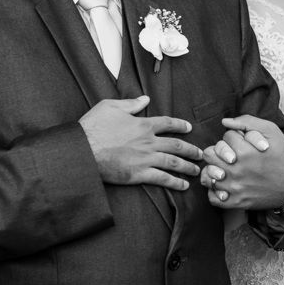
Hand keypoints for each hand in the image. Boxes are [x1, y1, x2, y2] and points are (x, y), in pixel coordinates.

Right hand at [79, 95, 200, 189]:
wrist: (82, 150)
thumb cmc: (93, 127)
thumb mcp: (110, 107)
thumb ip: (130, 103)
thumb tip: (145, 99)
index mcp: (143, 125)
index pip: (168, 123)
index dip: (180, 125)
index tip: (189, 128)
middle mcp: (148, 141)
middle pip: (177, 145)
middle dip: (191, 149)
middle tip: (201, 154)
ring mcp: (145, 158)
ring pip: (174, 162)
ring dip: (188, 166)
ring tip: (197, 170)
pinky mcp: (139, 174)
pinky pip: (162, 178)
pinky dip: (174, 183)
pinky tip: (183, 186)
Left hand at [198, 115, 283, 209]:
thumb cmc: (283, 157)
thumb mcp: (272, 132)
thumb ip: (248, 121)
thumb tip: (225, 122)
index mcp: (245, 151)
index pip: (225, 137)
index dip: (234, 137)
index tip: (243, 142)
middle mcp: (236, 169)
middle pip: (210, 154)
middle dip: (220, 151)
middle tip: (230, 154)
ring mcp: (234, 187)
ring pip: (207, 174)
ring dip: (214, 169)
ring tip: (224, 168)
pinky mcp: (235, 202)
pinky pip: (212, 196)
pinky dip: (215, 190)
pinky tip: (224, 184)